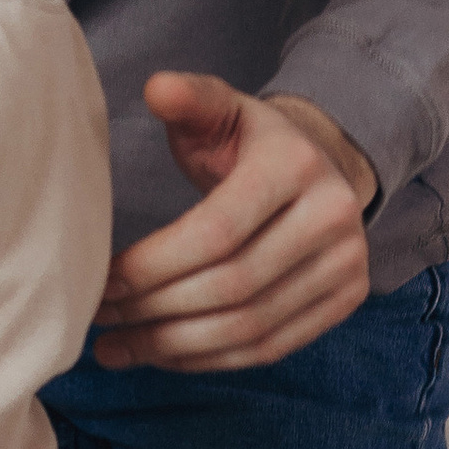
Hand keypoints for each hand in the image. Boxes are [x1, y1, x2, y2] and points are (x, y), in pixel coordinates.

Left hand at [93, 74, 374, 371]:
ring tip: (118, 348)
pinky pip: (270, 347)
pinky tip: (163, 354)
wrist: (323, 164)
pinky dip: (210, 360)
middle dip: (156, 310)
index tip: (103, 282)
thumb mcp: (221, 109)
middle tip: (102, 320)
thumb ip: (189, 98)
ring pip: (249, 327)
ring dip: (175, 345)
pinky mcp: (346, 300)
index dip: (154, 265)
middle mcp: (333, 217)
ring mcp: (346, 264)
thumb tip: (157, 88)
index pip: (216, 232)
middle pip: (232, 286)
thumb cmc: (252, 143)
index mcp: (295, 165)